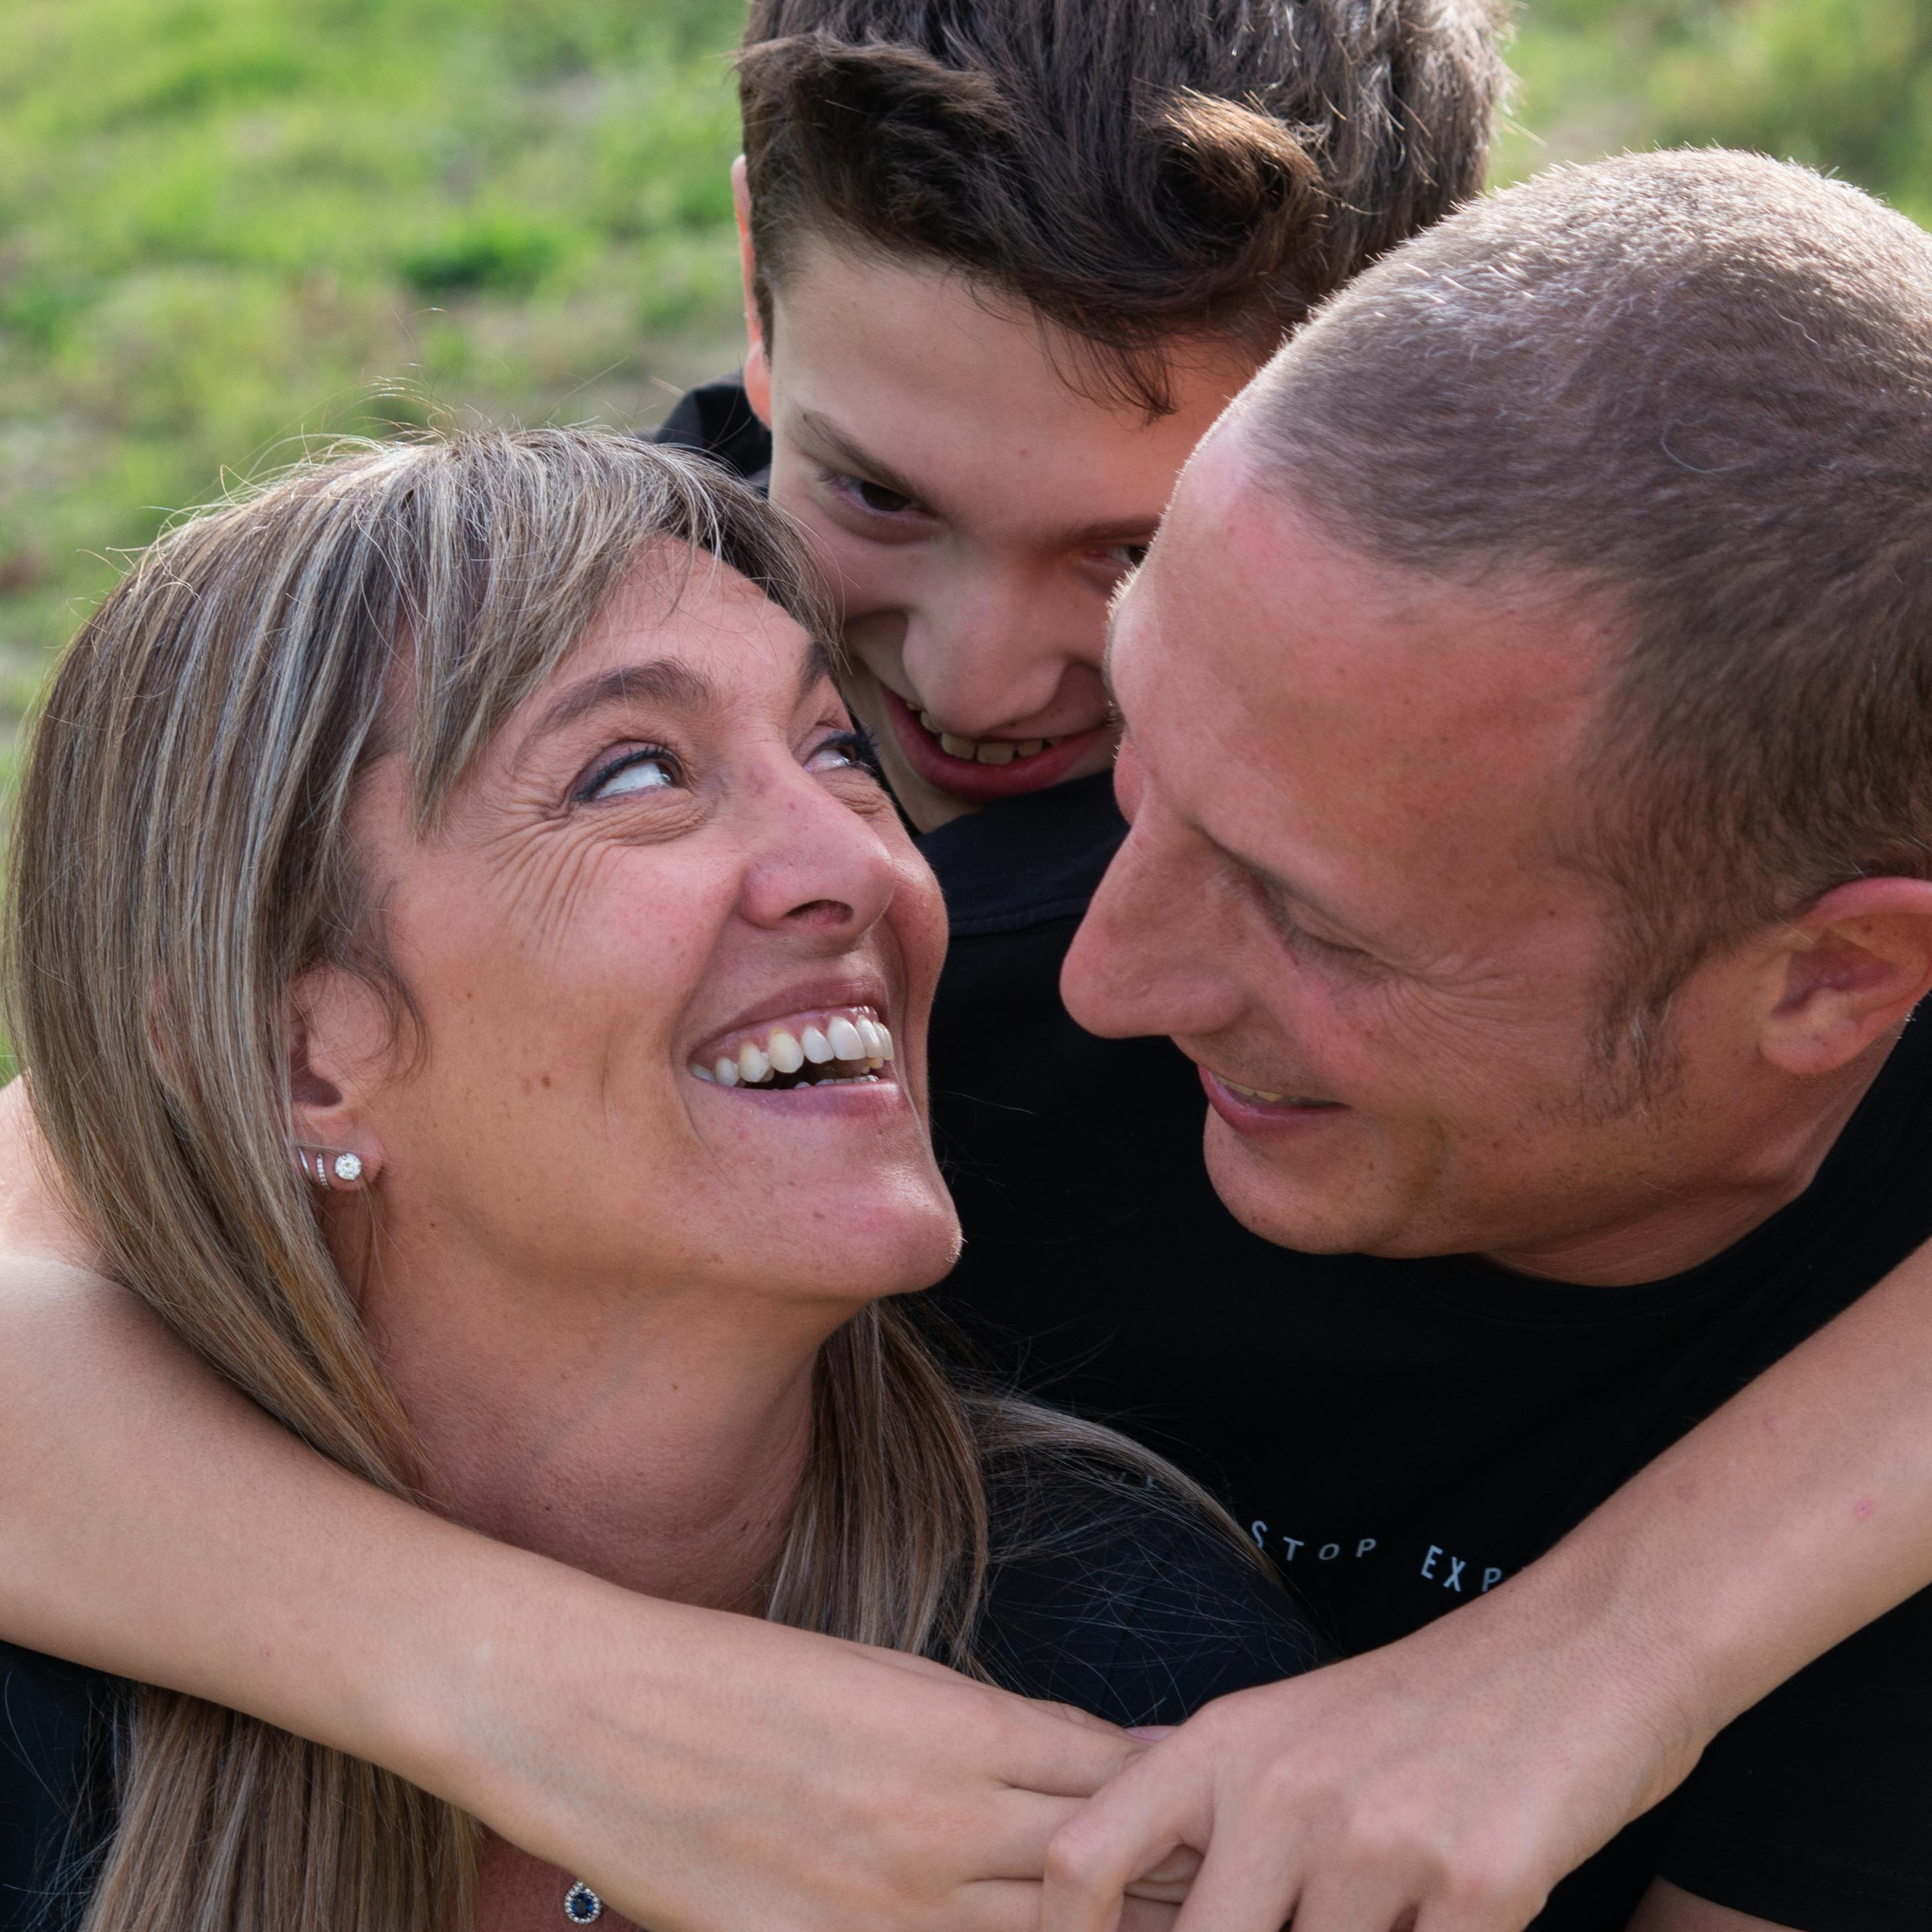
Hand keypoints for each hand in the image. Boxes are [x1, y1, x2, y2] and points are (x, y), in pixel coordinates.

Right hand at [418, 1590, 1168, 1931]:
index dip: (1172, 1800)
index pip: (1118, 1775)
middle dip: (1165, 1877)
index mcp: (963, 1730)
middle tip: (1217, 1886)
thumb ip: (986, 1728)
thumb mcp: (883, 1674)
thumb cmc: (735, 1677)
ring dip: (1100, 1926)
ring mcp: (894, 1908)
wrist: (599, 1715)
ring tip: (1155, 1925)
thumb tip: (1075, 1757)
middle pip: (1108, 1867)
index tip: (1208, 1813)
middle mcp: (948, 1823)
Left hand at [1040, 1569, 1707, 1931]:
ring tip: (1391, 1909)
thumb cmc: (1428, 1707)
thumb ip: (1206, 1805)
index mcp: (1219, 1748)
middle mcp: (1282, 1790)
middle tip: (1306, 1930)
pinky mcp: (1480, 1886)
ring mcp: (1378, 1840)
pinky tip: (1454, 1919)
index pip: (1083, 1860)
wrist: (1585, 1648)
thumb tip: (1098, 1876)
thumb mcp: (1289, 1727)